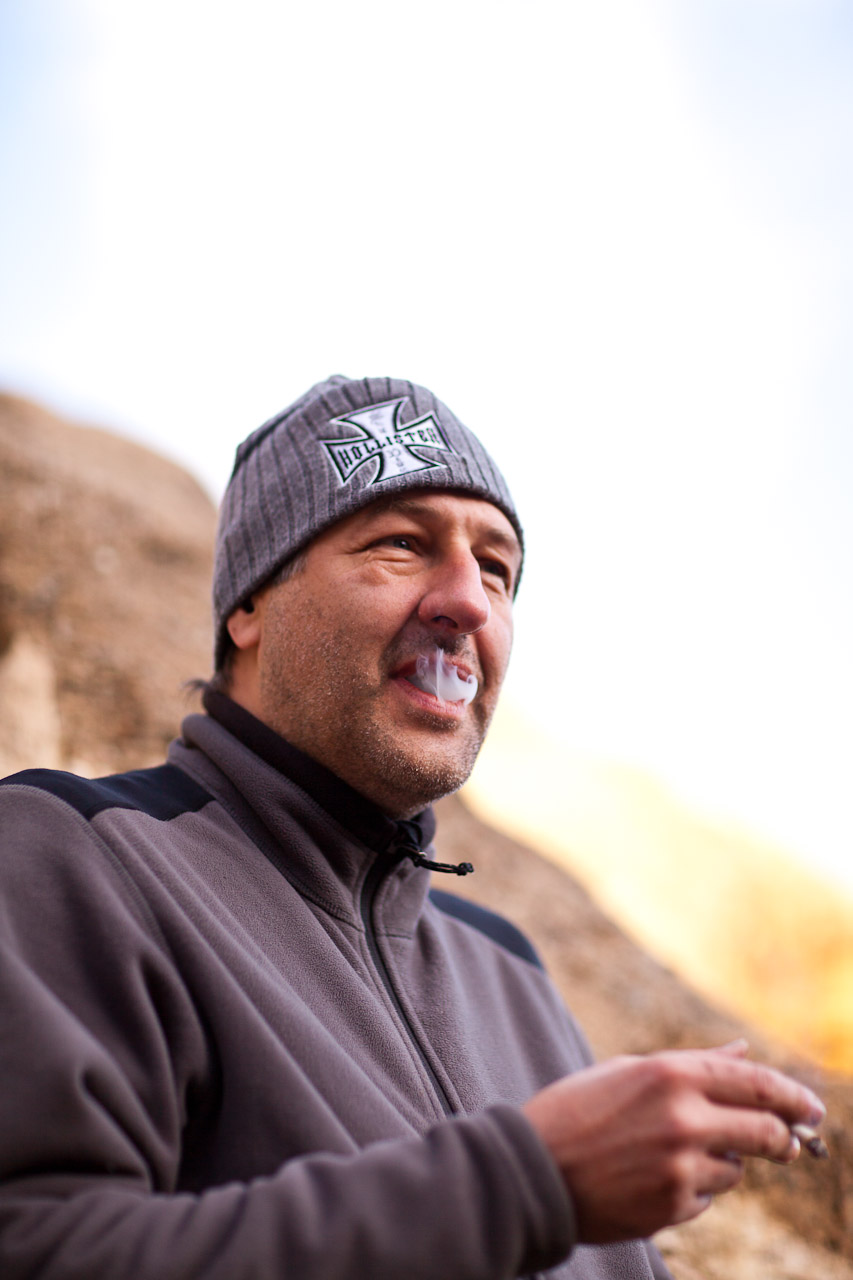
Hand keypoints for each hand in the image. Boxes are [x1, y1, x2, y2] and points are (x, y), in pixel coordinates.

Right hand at [522, 1041, 824, 1242]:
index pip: (756, 1083)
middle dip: (785, 1138)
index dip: (792, 1096)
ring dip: (722, 1162)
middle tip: (790, 1143)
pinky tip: (651, 1178)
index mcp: (671, 1074)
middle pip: (766, 1130)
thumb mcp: (629, 1072)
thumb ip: (692, 1065)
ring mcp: (680, 1167)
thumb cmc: (575, 1111)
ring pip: (736, 1168)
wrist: (532, 1170)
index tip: (812, 1108)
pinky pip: (706, 1196)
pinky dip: (692, 1188)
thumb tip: (743, 1053)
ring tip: (671, 1155)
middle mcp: (683, 1118)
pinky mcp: (673, 1207)